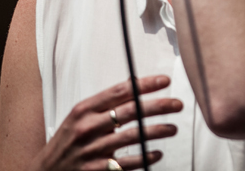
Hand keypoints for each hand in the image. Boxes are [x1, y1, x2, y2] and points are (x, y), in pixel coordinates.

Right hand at [33, 76, 181, 170]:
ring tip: (172, 128)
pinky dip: (145, 157)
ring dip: (157, 131)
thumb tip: (135, 85)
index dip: (145, 84)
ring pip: (133, 136)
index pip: (120, 91)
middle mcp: (88, 127)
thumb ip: (104, 104)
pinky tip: (156, 154)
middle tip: (177, 104)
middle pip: (131, 111)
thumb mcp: (79, 117)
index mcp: (84, 109)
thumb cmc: (67, 142)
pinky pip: (127, 163)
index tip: (164, 81)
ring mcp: (92, 150)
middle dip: (159, 106)